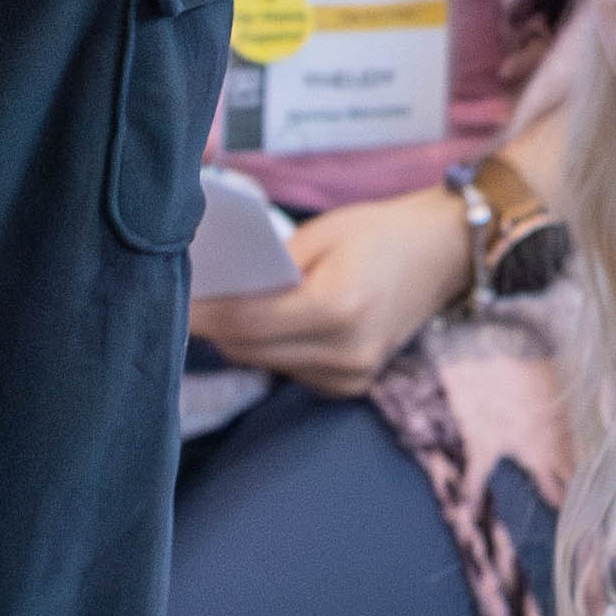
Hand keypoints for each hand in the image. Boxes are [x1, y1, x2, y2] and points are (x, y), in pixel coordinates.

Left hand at [184, 188, 476, 397]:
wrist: (444, 252)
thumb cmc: (382, 231)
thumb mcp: (322, 234)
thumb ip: (272, 266)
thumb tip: (218, 286)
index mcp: (338, 308)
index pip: (246, 324)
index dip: (202, 314)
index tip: (170, 300)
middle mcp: (345, 353)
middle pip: (249, 350)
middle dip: (215, 325)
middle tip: (190, 296)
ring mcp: (351, 376)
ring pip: (266, 364)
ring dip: (241, 338)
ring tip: (224, 304)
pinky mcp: (352, 384)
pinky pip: (291, 370)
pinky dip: (272, 348)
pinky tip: (270, 322)